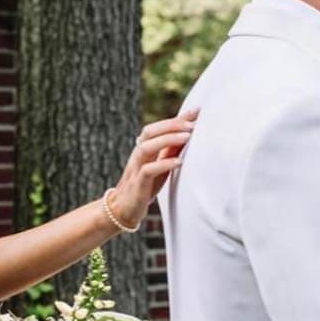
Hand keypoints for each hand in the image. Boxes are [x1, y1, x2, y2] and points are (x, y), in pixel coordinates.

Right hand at [108, 107, 198, 229]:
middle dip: (171, 125)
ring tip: (188, 137)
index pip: (158, 127)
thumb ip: (170, 151)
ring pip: (146, 147)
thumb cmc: (145, 186)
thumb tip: (189, 135)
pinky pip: (148, 170)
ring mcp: (136, 169)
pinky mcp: (138, 184)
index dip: (176, 118)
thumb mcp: (160, 165)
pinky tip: (179, 162)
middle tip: (192, 124)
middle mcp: (138, 155)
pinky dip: (164, 164)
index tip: (196, 110)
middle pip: (149, 131)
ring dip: (167, 139)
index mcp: (144, 149)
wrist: (123, 209)